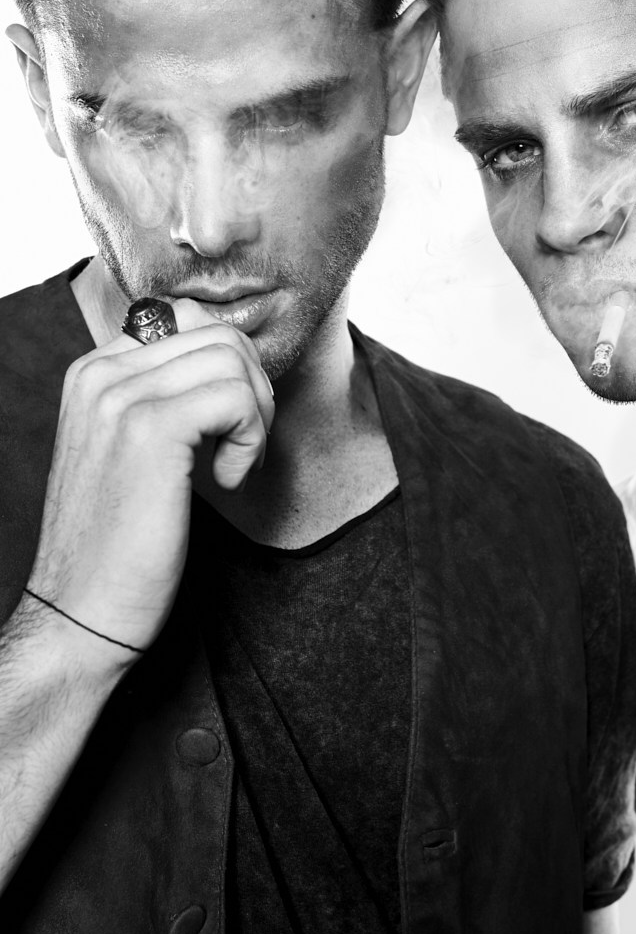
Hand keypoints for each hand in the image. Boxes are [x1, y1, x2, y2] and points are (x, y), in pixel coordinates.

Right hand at [26, 299, 274, 659]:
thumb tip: (236, 364)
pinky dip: (249, 441)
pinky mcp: (150, 429)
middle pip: (220, 335)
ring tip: (234, 467)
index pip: (190, 321)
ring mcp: (121, 397)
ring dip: (255, 417)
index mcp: (94, 372)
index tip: (226, 427)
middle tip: (241, 450)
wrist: (82, 611)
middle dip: (253, 392)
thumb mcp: (134, 450)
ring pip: (234, 360)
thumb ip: (167, 399)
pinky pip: (237, 398)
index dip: (229, 370)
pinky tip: (227, 481)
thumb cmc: (119, 542)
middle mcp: (100, 373)